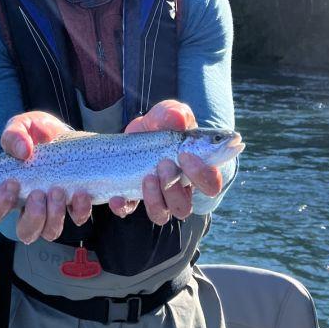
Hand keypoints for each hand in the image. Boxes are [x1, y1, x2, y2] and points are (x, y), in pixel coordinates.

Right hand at [0, 111, 92, 243]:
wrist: (67, 134)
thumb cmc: (38, 134)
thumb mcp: (24, 126)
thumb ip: (15, 134)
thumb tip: (23, 152)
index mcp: (9, 192)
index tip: (12, 183)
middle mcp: (31, 208)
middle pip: (26, 231)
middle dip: (34, 216)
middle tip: (41, 193)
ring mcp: (56, 210)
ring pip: (51, 232)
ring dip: (57, 216)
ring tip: (63, 192)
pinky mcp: (79, 206)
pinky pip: (83, 219)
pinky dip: (88, 212)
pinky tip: (95, 196)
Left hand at [122, 99, 223, 224]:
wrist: (135, 133)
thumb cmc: (160, 126)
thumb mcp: (166, 114)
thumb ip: (173, 113)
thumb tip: (178, 119)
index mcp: (195, 171)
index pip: (211, 184)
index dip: (203, 175)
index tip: (185, 155)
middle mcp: (178, 190)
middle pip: (184, 206)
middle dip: (174, 188)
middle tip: (164, 164)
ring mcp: (155, 197)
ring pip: (161, 214)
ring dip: (154, 199)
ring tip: (147, 177)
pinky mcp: (131, 198)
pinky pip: (128, 211)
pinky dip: (122, 207)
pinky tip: (117, 196)